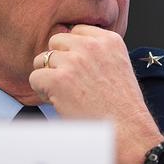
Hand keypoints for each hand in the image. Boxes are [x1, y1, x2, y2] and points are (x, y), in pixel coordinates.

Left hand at [28, 25, 163, 163]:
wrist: (129, 133)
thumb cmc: (123, 108)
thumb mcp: (119, 66)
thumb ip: (97, 53)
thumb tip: (67, 48)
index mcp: (109, 40)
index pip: (76, 30)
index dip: (72, 50)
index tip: (78, 69)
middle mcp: (91, 46)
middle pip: (56, 41)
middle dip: (58, 60)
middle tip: (69, 82)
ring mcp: (74, 61)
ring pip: (42, 59)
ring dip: (48, 76)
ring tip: (64, 94)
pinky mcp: (59, 80)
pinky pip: (35, 77)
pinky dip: (41, 91)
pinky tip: (57, 101)